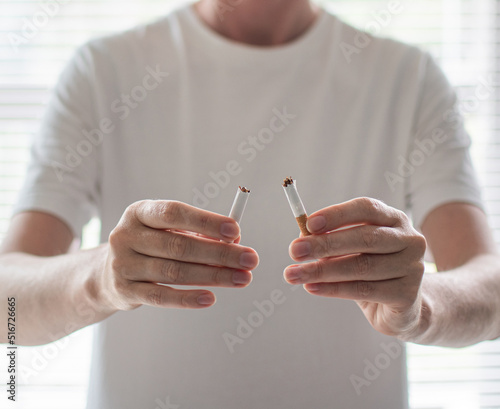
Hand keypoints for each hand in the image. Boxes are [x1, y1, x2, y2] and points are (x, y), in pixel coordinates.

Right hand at [97, 200, 258, 310]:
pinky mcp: (125, 290)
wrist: (107, 274)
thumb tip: (235, 240)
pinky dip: (188, 298)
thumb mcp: (167, 231)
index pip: (174, 213)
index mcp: (139, 212)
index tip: (235, 230)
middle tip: (250, 259)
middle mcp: (126, 235)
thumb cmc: (150, 246)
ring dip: (213, 276)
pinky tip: (211, 298)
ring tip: (242, 278)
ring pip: (175, 272)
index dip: (205, 221)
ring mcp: (122, 264)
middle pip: (179, 245)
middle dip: (220, 253)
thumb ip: (197, 233)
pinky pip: (162, 296)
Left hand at [284, 197, 426, 338]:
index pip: (366, 208)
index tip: (308, 224)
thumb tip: (302, 236)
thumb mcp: (350, 250)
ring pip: (361, 266)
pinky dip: (333, 289)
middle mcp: (408, 239)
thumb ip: (330, 239)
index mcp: (394, 219)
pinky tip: (312, 288)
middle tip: (294, 250)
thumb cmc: (369, 269)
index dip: (337, 215)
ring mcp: (412, 267)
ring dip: (322, 270)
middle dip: (325, 244)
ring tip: (294, 274)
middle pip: (364, 237)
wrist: (401, 309)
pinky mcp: (407, 295)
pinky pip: (363, 290)